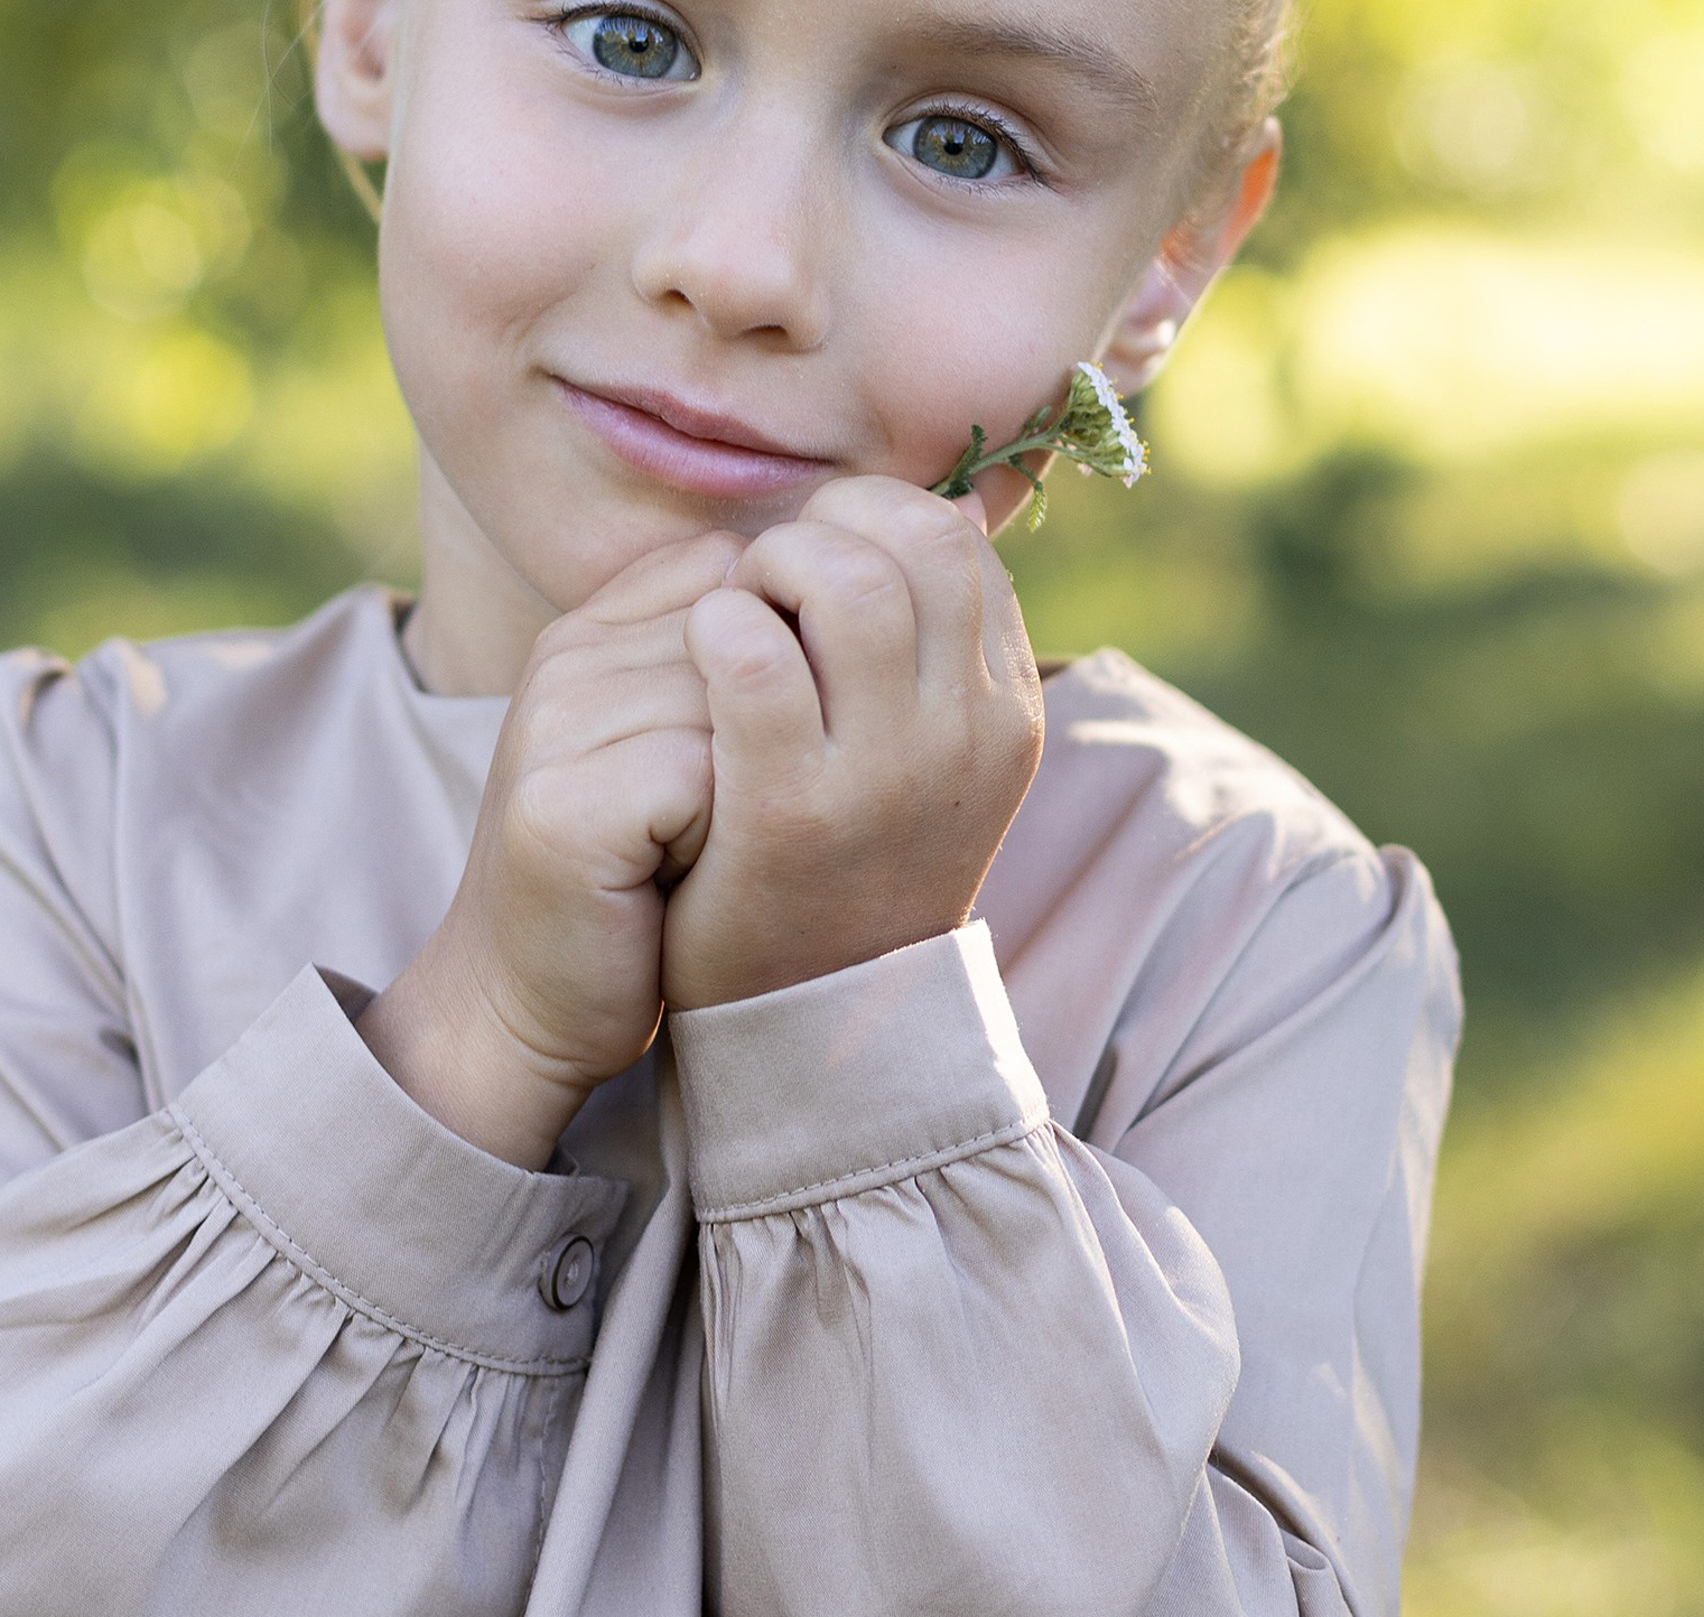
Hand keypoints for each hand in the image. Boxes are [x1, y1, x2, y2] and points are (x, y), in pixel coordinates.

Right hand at [357, 533, 739, 1168]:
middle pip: (752, 633)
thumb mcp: (672, 755)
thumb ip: (724, 669)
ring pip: (739, 699)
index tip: (743, 762)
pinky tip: (679, 876)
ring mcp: (556, 723)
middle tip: (720, 823)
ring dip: (753, 788)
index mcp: (595, 630)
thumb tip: (842, 602)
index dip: (782, 672)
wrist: (524, 1005)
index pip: (736, 573)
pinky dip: (717, 835)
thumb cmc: (629, 885)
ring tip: (700, 850)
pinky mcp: (562, 803)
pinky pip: (704, 772)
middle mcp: (567, 658)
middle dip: (779, 735)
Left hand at [664, 477, 1043, 1010]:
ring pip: (846, 581)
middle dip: (824, 528)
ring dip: (769, 567)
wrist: (805, 1024)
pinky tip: (699, 654)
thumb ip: (936, 641)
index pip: (956, 542)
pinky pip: (753, 658)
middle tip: (764, 580)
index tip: (815, 561)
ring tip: (730, 616)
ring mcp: (885, 779)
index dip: (870, 521)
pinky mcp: (789, 815)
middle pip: (917, 540)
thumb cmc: (848, 862)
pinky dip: (716, 627)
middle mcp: (966, 738)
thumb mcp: (930, 755)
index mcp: (1004, 712)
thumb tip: (957, 503)